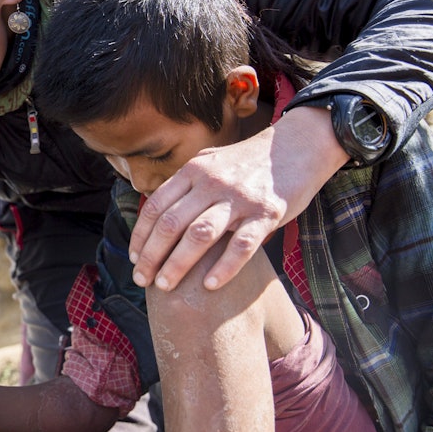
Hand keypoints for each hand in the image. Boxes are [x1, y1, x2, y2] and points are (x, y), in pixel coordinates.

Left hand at [129, 106, 346, 291]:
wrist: (298, 145)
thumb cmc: (248, 162)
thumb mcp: (211, 163)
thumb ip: (185, 185)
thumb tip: (156, 213)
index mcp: (193, 170)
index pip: (155, 206)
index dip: (141, 235)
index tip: (134, 258)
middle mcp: (211, 182)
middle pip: (170, 223)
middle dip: (151, 256)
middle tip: (142, 280)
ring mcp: (239, 197)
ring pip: (199, 235)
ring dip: (177, 264)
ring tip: (165, 286)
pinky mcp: (267, 212)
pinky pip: (241, 245)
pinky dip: (224, 267)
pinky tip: (209, 286)